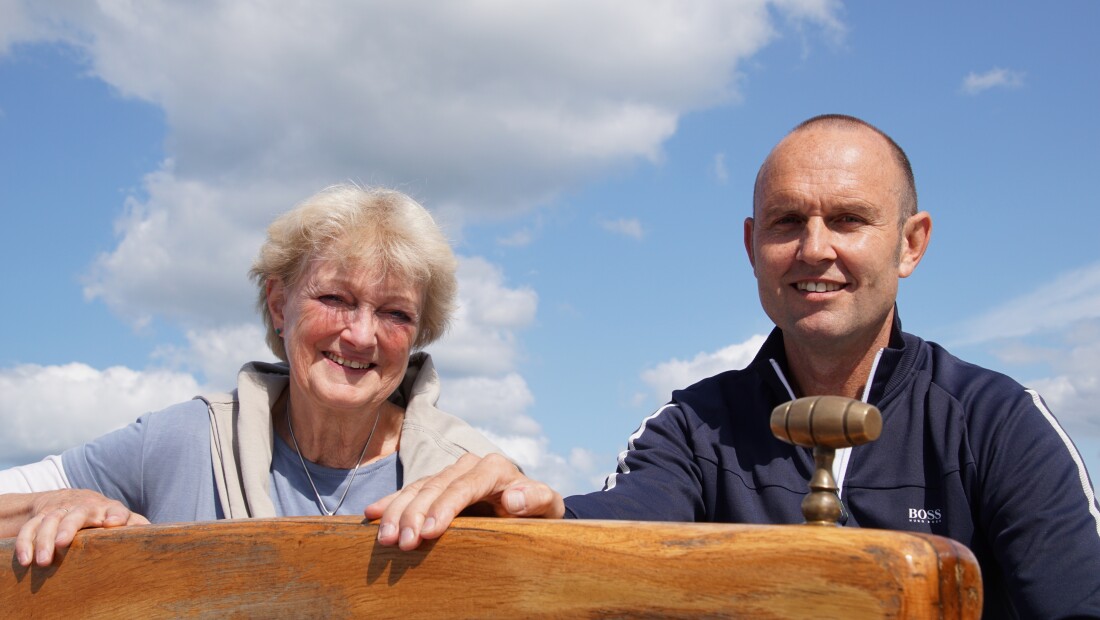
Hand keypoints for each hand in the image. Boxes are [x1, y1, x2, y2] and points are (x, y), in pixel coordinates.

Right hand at [14, 489, 148, 566]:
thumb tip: (161, 535)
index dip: (115, 515)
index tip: (113, 523)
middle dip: (69, 527)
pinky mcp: (41, 517)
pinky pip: (30, 528)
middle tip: (64, 543)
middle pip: (76, 514)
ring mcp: (60, 511)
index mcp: (107, 508)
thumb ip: (136, 525)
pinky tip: (26, 559)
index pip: (115, 509)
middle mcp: (83, 507)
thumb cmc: (101, 514)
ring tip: (43, 561)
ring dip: (44, 540)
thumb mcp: (119, 516)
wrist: (67, 498)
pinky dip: (26, 542)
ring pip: (50, 521)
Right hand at [365, 453, 563, 549]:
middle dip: (415, 513)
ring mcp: (452, 473)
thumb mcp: (547, 505)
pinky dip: (392, 502)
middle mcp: (470, 466)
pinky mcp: (439, 485)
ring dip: (398, 511)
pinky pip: (412, 491)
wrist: (532, 507)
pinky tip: (372, 513)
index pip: (465, 486)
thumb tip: (514, 498)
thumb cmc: (540, 510)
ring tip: (383, 536)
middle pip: (437, 486)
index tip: (430, 532)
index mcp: (495, 468)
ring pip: (419, 487)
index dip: (445, 507)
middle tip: (399, 541)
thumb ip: (536, 499)